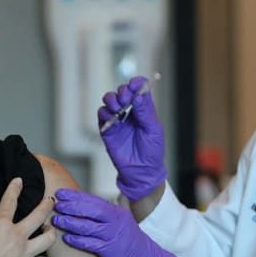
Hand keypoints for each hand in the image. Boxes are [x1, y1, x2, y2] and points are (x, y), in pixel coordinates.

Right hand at [0, 178, 56, 256]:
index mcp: (2, 225)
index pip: (10, 202)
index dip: (14, 189)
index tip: (19, 181)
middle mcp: (18, 237)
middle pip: (38, 217)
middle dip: (46, 206)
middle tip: (50, 201)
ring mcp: (25, 255)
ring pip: (48, 239)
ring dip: (50, 232)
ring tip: (49, 229)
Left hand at [52, 188, 180, 256]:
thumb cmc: (135, 243)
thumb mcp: (129, 220)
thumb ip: (122, 206)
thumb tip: (121, 194)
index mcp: (116, 212)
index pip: (93, 200)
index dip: (76, 196)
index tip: (61, 193)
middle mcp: (115, 221)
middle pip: (89, 209)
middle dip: (71, 206)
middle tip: (56, 205)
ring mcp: (112, 235)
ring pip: (87, 226)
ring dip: (70, 222)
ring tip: (56, 221)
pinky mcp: (110, 251)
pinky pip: (90, 244)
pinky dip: (77, 241)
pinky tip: (66, 239)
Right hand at [99, 76, 166, 200]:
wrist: (141, 172)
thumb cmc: (152, 151)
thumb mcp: (153, 130)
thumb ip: (145, 113)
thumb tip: (138, 96)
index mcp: (144, 109)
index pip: (139, 90)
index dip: (136, 84)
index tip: (135, 84)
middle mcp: (130, 112)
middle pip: (122, 92)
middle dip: (123, 91)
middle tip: (126, 99)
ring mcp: (118, 120)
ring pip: (110, 100)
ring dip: (112, 99)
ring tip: (118, 108)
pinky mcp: (107, 129)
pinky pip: (102, 115)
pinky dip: (105, 113)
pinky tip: (113, 119)